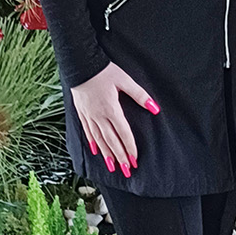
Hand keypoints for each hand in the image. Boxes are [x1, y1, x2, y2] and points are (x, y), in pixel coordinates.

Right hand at [70, 62, 159, 177]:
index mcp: (111, 109)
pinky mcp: (82, 113)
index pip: (123, 133)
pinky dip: (93, 143)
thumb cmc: (104, 71)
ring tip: (113, 167)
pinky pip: (88, 132)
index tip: (135, 160)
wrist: (80, 64)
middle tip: (127, 170)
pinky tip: (96, 151)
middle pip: (111, 141)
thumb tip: (155, 108)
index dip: (130, 147)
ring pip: (99, 140)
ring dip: (107, 154)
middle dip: (120, 156)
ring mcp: (89, 116)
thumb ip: (139, 95)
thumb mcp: (125, 80)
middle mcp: (99, 116)